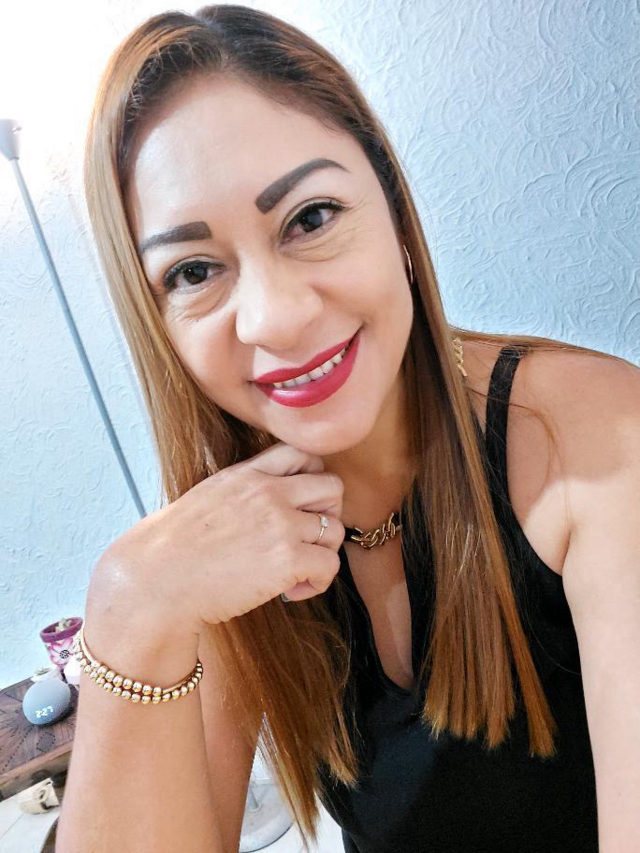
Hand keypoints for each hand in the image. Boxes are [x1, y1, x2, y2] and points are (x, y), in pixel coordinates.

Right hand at [96, 442, 345, 631]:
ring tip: (297, 571)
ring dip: (323, 552)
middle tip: (307, 539)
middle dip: (327, 513)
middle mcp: (270, 492)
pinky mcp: (288, 559)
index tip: (301, 506)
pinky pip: (330, 565)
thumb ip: (244, 490)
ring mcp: (281, 524)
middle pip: (332, 487)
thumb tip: (270, 503)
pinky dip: (318, 582)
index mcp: (248, 474)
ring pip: (335, 529)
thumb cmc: (173, 549)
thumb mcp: (209, 496)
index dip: (312, 480)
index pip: (304, 454)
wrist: (156, 579)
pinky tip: (293, 591)